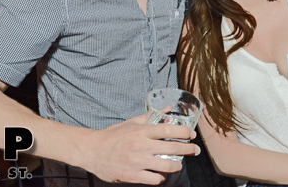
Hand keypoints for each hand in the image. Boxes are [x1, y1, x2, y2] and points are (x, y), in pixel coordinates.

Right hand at [78, 114, 199, 184]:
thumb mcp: (131, 122)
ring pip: (166, 166)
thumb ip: (150, 116)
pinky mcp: (132, 175)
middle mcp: (141, 145)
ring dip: (177, 166)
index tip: (192, 135)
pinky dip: (161, 178)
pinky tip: (160, 175)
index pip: (169, 129)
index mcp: (141, 131)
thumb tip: (168, 108)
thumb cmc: (113, 135)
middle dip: (188, 150)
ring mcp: (137, 161)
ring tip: (179, 165)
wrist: (92, 151)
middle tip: (195, 151)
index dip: (184, 132)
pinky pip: (154, 179)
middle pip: (172, 148)